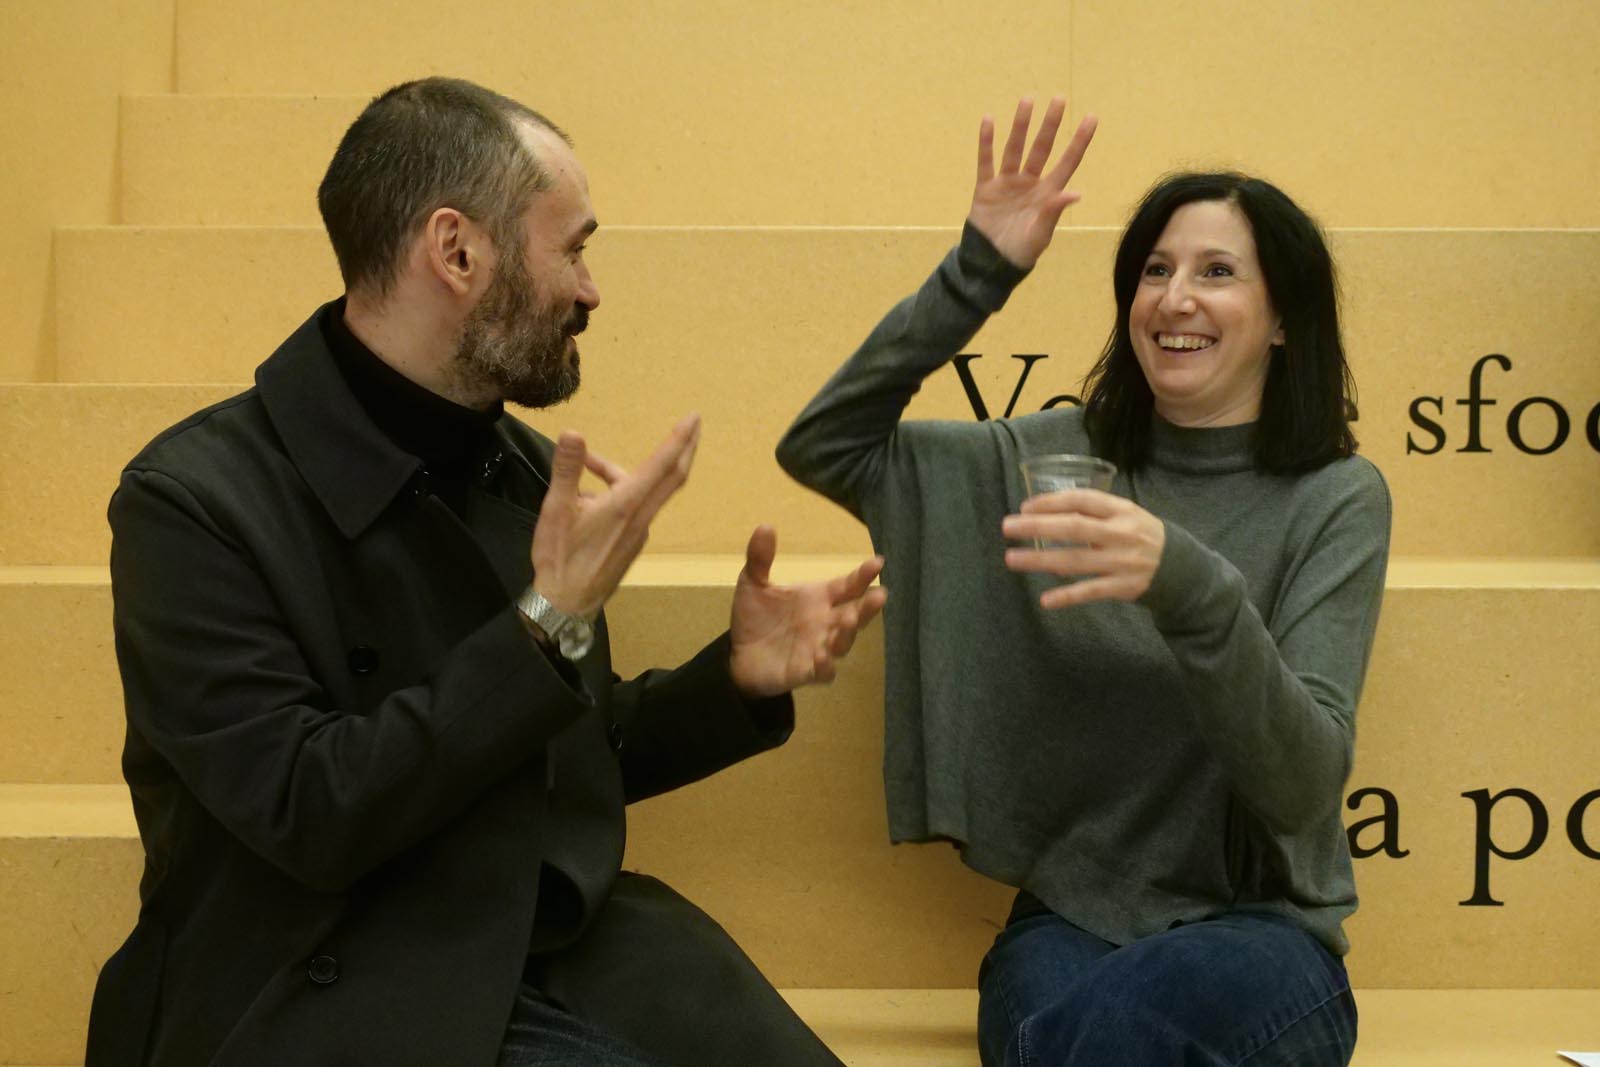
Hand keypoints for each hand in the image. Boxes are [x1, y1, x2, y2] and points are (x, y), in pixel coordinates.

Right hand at [530, 414, 700, 617]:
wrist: (566, 605)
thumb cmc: (560, 558)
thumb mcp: (555, 510)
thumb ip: (566, 470)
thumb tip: (572, 434)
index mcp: (625, 505)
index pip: (662, 465)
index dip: (679, 438)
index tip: (694, 418)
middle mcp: (640, 517)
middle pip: (672, 477)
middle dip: (684, 448)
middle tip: (694, 425)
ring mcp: (639, 532)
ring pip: (648, 492)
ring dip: (633, 471)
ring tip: (589, 465)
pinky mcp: (632, 543)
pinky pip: (636, 508)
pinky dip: (622, 491)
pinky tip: (588, 497)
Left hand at [728, 525, 887, 698]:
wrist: (738, 655)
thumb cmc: (755, 618)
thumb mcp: (753, 583)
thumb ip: (760, 557)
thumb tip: (765, 525)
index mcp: (819, 598)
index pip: (848, 586)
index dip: (863, 576)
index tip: (878, 562)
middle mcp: (825, 623)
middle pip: (856, 614)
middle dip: (869, 607)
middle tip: (881, 595)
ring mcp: (819, 648)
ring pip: (844, 642)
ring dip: (848, 633)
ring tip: (849, 620)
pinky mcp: (806, 672)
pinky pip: (823, 672)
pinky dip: (825, 665)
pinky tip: (823, 656)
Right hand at [968, 97, 1096, 269]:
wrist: (990, 264)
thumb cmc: (1021, 253)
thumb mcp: (1040, 235)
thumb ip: (1053, 212)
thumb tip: (1074, 193)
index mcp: (1048, 194)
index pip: (1067, 162)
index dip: (1079, 141)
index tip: (1092, 117)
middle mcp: (1030, 183)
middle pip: (1042, 148)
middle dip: (1050, 124)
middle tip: (1059, 99)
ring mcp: (1007, 183)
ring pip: (1015, 148)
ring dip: (1021, 126)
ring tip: (1027, 101)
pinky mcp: (986, 188)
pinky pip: (986, 162)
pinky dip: (986, 142)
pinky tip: (989, 120)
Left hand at [1002, 489, 1163, 607]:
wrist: (1180, 568)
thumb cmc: (1141, 536)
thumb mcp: (1127, 514)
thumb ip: (1094, 512)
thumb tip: (1044, 514)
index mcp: (1121, 511)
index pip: (1082, 500)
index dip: (1052, 501)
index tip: (1025, 507)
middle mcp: (1121, 534)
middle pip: (1074, 528)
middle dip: (1037, 527)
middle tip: (1008, 527)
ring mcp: (1121, 562)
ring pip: (1075, 561)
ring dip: (1040, 560)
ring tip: (1012, 558)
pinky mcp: (1122, 587)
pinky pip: (1090, 592)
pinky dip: (1067, 596)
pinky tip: (1045, 600)